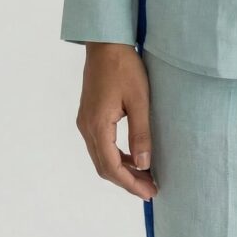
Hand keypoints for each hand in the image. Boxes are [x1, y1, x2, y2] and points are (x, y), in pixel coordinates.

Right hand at [75, 42, 157, 200]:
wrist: (106, 44)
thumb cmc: (124, 67)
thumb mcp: (139, 99)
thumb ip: (141, 132)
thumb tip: (144, 164)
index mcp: (97, 126)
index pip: (112, 167)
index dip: (130, 183)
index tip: (149, 192)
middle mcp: (87, 127)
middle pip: (104, 167)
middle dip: (127, 181)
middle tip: (150, 189)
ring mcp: (86, 122)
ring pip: (101, 157)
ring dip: (122, 169)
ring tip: (145, 176)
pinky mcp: (90, 115)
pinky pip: (101, 144)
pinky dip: (116, 155)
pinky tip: (133, 155)